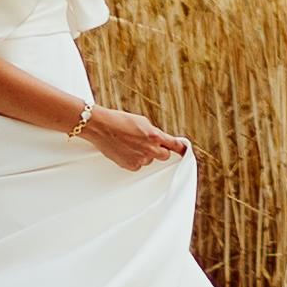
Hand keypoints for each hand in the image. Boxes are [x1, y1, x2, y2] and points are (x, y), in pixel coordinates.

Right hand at [71, 103, 191, 171]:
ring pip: (149, 160)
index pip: (174, 145)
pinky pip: (138, 165)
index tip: (185, 151)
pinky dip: (135, 159)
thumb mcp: (142, 122)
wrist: (101, 127)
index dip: (181, 149)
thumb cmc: (120, 121)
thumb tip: (160, 140)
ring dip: (145, 154)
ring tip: (131, 144)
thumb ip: (154, 133)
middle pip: (164, 156)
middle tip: (150, 145)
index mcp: (155, 136)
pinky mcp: (130, 166)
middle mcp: (150, 150)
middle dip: (160, 151)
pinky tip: (125, 150)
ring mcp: (140, 159)